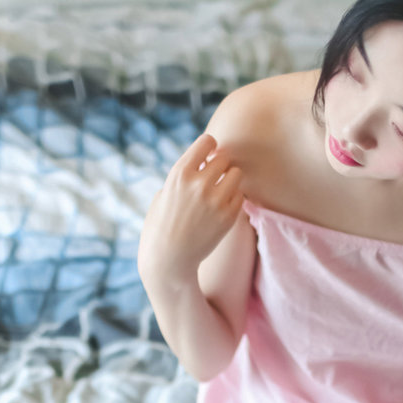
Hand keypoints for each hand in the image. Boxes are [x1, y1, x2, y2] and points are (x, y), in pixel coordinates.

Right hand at [138, 132, 243, 284]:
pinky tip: (220, 208)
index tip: (206, 158)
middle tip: (212, 179)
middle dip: (219, 166)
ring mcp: (216, 201)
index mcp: (180, 173)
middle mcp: (199, 184)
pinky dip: (233, 199)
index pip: (207, 142)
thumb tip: (206, 161)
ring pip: (236, 174)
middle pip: (224, 158)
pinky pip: (240, 195)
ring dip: (229, 180)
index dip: (209, 148)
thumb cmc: (162, 224)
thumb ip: (185, 174)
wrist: (168, 259)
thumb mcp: (165, 192)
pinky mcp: (228, 217)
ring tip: (218, 192)